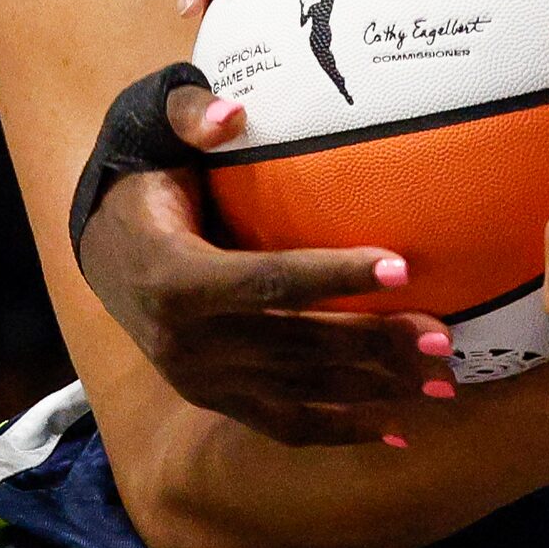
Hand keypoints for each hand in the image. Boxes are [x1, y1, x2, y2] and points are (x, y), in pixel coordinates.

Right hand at [75, 80, 455, 447]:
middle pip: (296, 345)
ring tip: (444, 383)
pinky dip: (341, 432)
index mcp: (177, 277)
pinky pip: (282, 424)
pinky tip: (399, 433)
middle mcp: (187, 341)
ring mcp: (201, 379)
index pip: (268, 280)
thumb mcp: (155, 140)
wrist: (102, 249)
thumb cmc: (152, 183)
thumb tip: (233, 114)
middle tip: (445, 337)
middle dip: (375, 343)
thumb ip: (191, 117)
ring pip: (300, 392)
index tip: (402, 266)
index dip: (334, 275)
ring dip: (375, 391)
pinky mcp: (215, 400)